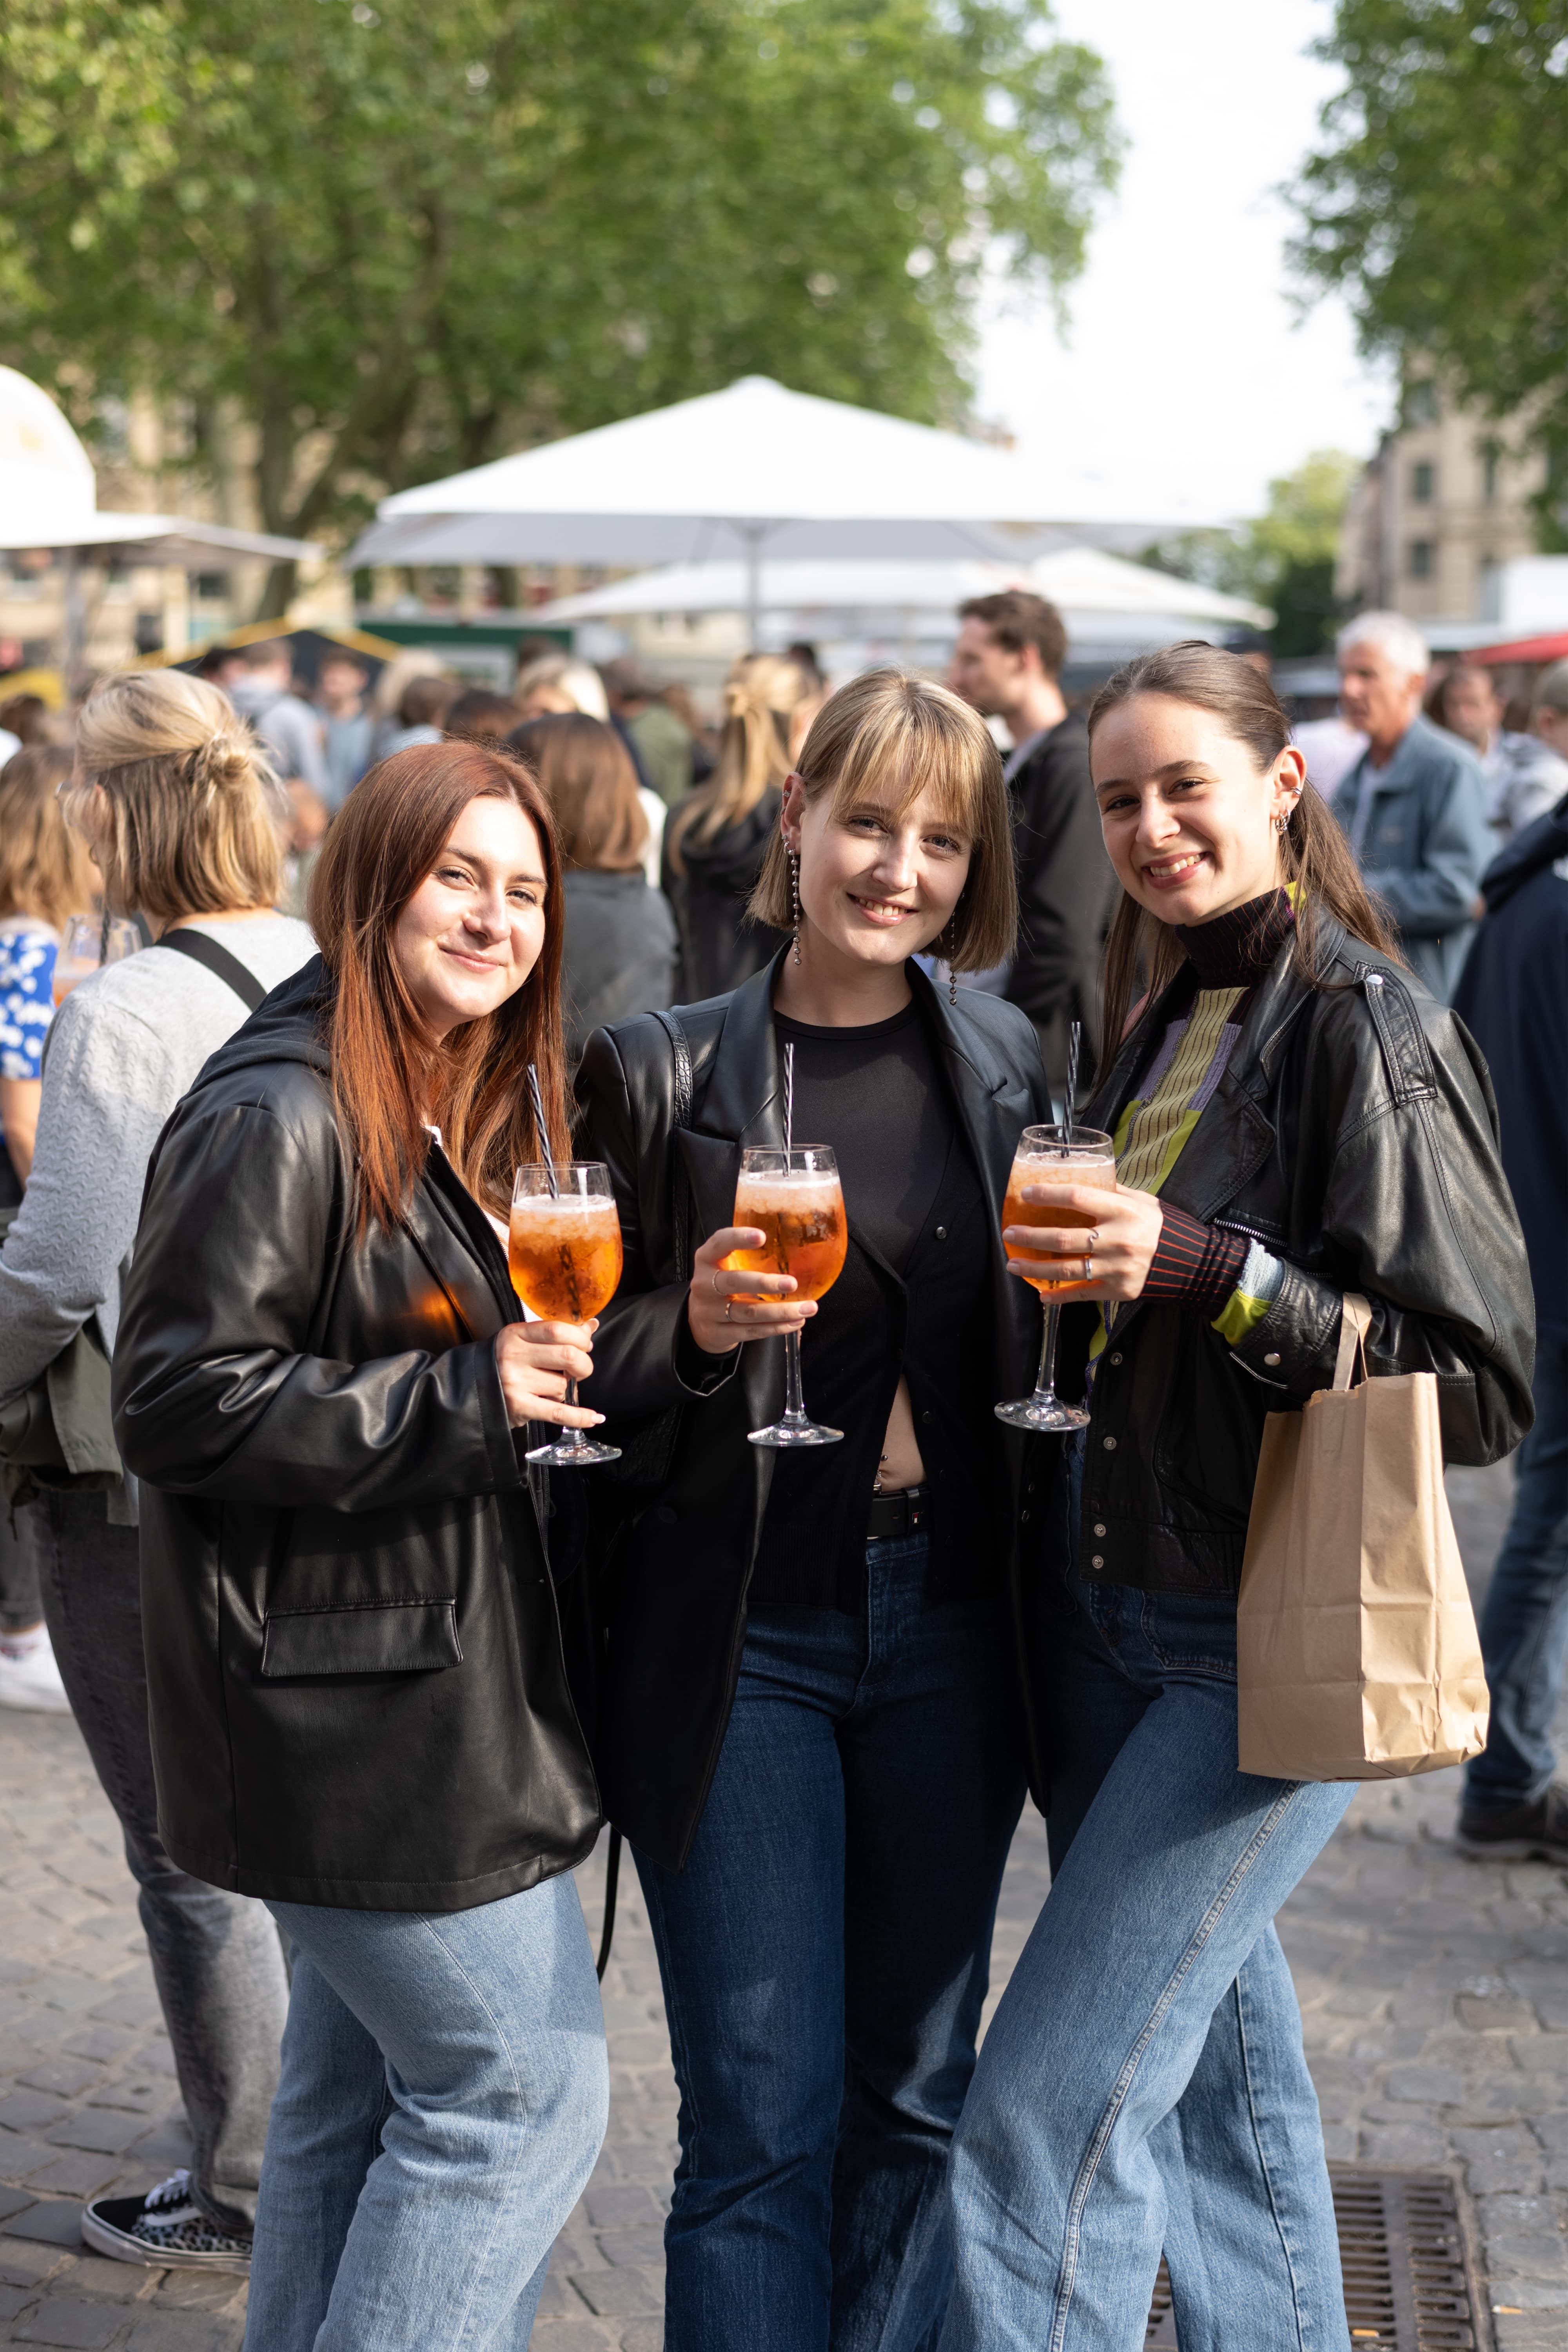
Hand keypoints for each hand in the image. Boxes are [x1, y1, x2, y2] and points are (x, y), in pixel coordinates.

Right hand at [494, 1318, 603, 1430]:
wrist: (473, 1391)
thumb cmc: (506, 1363)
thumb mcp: (524, 1341)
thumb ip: (556, 1333)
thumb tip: (591, 1325)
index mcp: (516, 1334)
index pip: (557, 1329)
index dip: (580, 1337)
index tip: (585, 1345)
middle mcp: (513, 1356)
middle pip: (568, 1356)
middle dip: (583, 1365)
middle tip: (579, 1370)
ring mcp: (514, 1382)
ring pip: (562, 1386)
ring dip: (566, 1390)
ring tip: (550, 1390)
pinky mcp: (518, 1407)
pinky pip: (558, 1413)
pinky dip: (580, 1416)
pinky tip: (594, 1418)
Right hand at [687, 1225, 815, 1354]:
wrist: (698, 1320)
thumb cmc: (722, 1283)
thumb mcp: (727, 1264)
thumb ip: (750, 1255)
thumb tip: (798, 1244)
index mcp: (707, 1259)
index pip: (719, 1243)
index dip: (738, 1238)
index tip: (762, 1236)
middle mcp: (704, 1284)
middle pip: (734, 1282)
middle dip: (765, 1283)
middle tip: (792, 1283)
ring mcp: (709, 1311)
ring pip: (748, 1312)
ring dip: (781, 1311)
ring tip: (807, 1308)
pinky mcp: (718, 1333)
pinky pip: (751, 1331)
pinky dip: (776, 1327)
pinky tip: (796, 1321)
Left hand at [1004, 1180, 1164, 1302]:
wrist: (1192, 1263)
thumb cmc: (1162, 1227)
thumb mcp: (1142, 1201)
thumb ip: (1113, 1191)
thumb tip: (1083, 1176)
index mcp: (1122, 1211)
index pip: (1077, 1197)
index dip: (1047, 1194)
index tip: (1026, 1194)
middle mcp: (1117, 1240)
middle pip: (1063, 1238)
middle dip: (1030, 1236)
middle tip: (1009, 1233)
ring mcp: (1117, 1268)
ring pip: (1067, 1269)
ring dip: (1035, 1267)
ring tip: (1013, 1263)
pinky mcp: (1118, 1291)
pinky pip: (1082, 1294)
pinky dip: (1059, 1297)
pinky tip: (1041, 1295)